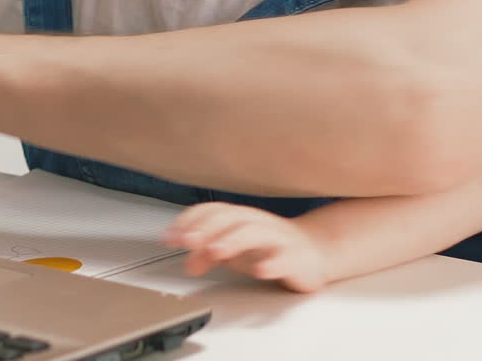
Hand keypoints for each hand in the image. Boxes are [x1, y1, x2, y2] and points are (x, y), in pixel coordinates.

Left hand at [163, 202, 326, 292]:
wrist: (312, 253)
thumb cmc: (267, 248)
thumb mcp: (233, 251)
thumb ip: (207, 254)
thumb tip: (187, 260)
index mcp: (239, 218)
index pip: (212, 211)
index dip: (189, 221)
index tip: (169, 237)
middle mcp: (256, 222)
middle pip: (230, 218)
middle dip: (206, 228)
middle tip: (187, 241)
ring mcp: (277, 238)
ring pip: (254, 232)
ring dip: (233, 240)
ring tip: (215, 251)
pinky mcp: (295, 257)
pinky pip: (284, 258)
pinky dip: (272, 263)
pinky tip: (260, 271)